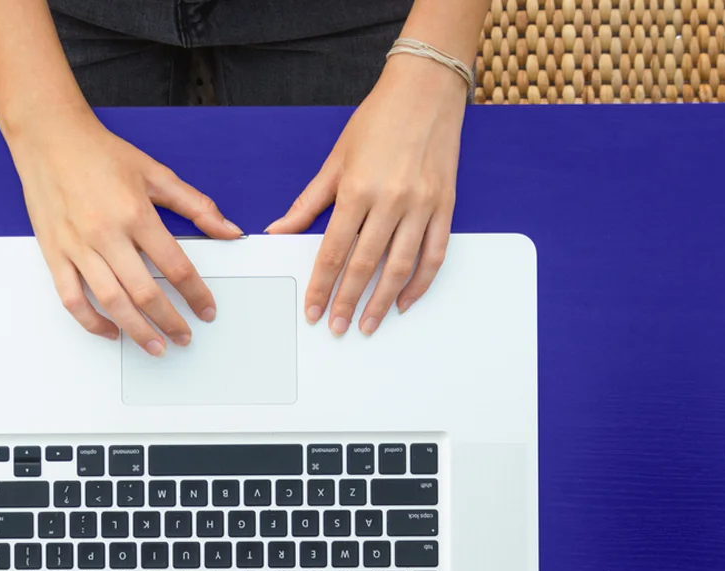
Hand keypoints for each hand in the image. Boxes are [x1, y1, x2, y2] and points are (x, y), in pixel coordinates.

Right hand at [5, 106, 243, 354]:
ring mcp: (78, 247)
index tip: (207, 310)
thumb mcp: (155, 173)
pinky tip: (110, 331)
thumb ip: (196, 204)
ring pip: (111, 302)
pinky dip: (91, 322)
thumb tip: (229, 229)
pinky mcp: (54, 254)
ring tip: (156, 346)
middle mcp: (106, 234)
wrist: (49, 137)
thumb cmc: (99, 152)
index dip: (196, 294)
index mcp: (136, 213)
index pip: (176, 266)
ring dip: (137, 331)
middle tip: (185, 337)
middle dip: (170, 321)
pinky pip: (72, 299)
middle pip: (145, 292)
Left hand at [266, 57, 467, 335]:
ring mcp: (421, 205)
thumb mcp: (335, 159)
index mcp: (357, 189)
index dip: (321, 286)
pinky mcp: (445, 206)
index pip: (333, 251)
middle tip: (337, 326)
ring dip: (382, 302)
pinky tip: (405, 301)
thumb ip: (308, 203)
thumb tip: (279, 231)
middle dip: (347, 302)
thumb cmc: (378, 119)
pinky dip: (420, 283)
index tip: (314, 309)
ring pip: (400, 267)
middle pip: (364, 265)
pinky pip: (434, 255)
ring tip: (368, 323)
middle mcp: (391, 200)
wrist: (425, 90)